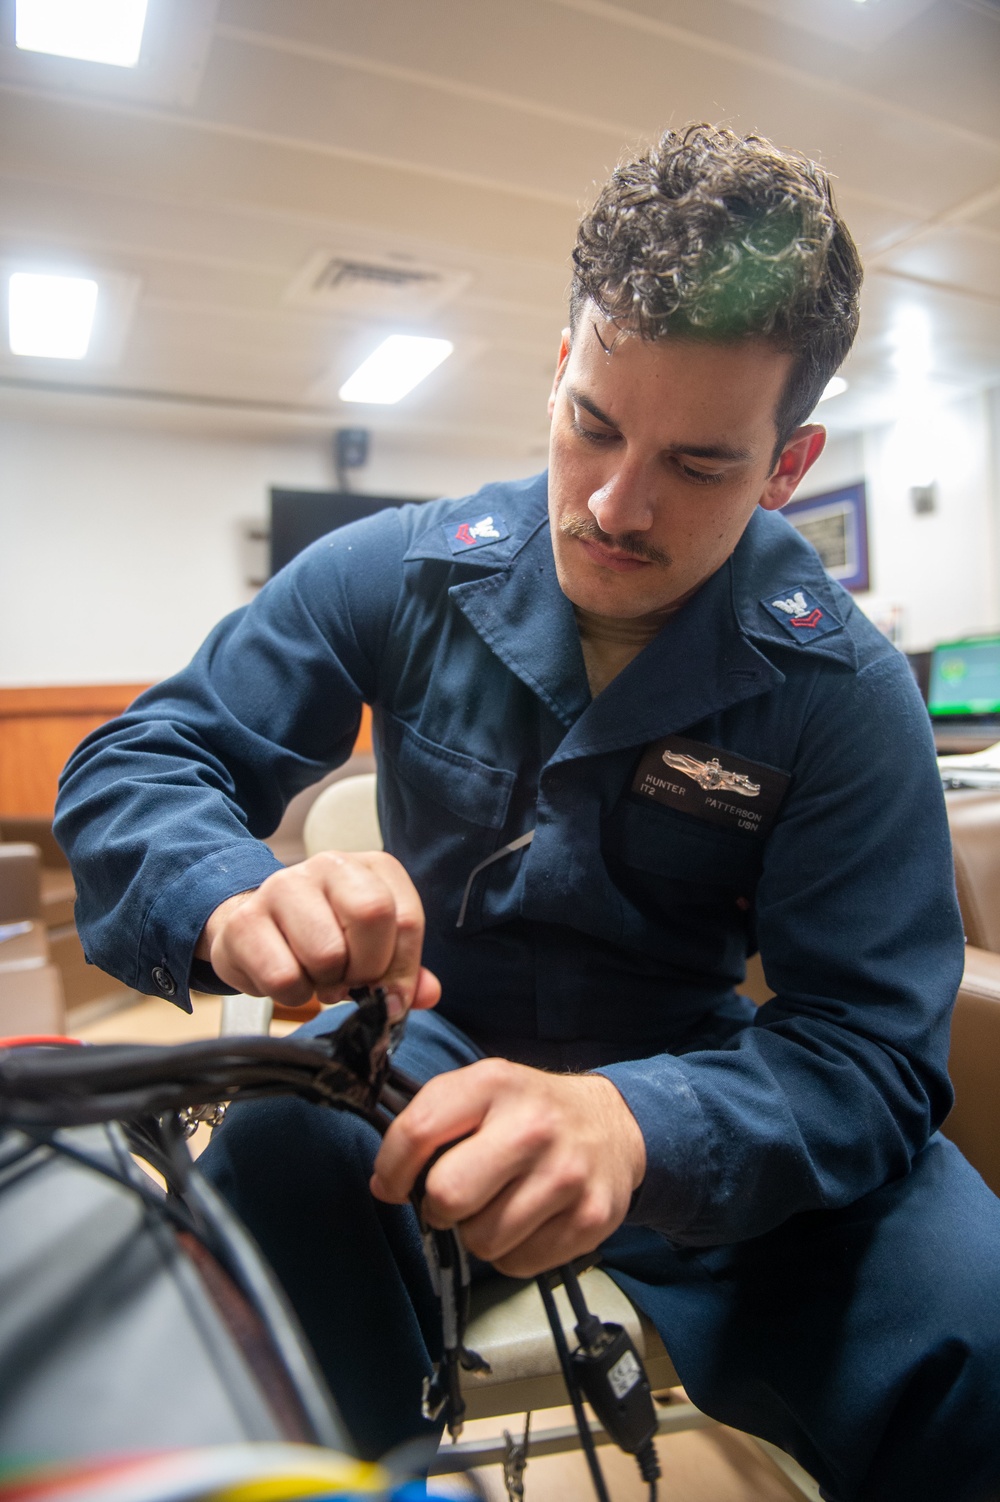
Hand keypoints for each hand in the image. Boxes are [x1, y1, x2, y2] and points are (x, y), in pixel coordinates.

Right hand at [195, 850, 440, 1014]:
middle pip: (370, 916)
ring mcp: (282, 886)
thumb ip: (405, 972)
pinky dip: (292, 995)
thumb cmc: (325, 937)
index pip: (406, 919)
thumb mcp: (374, 948)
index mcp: (372, 868)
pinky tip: (289, 980)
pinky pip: (283, 977)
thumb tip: (428, 995)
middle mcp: (329, 865)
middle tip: (348, 982)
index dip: (402, 969)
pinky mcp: (245, 921)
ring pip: (325, 952)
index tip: (389, 993)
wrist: (253, 928)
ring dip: (325, 985)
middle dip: (365, 969)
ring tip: (316, 977)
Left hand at [370, 1059, 645, 1276]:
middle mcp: (534, 1126)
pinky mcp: (591, 1219)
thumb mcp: (480, 1091)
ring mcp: (567, 1175)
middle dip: (440, 1207)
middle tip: (457, 1196)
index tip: (396, 1183)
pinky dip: (512, 1252)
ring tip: (499, 1204)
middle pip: (448, 1196)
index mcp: (494, 1083)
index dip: (392, 1169)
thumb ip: (428, 1125)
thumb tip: (385, 1186)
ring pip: (482, 1241)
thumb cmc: (528, 1111)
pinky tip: (528, 1220)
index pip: (417, 1132)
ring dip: (479, 1233)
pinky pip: (518, 1264)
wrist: (612, 1125)